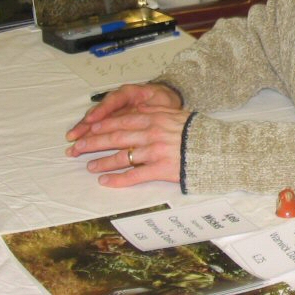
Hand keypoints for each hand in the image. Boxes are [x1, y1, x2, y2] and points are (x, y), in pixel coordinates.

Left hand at [66, 83, 187, 187]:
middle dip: (93, 143)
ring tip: (89, 166)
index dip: (101, 125)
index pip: (121, 120)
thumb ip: (156, 113)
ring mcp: (155, 152)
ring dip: (102, 162)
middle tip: (76, 148)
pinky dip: (117, 179)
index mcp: (155, 117)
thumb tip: (136, 112)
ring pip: (121, 157)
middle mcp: (152, 133)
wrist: (218, 148)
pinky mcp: (161, 169)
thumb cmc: (198, 131)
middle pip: (115, 138)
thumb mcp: (176, 114)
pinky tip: (105, 182)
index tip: (87, 128)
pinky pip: (134, 175)